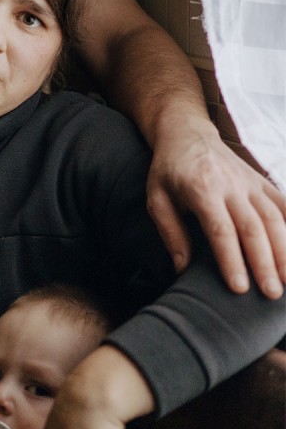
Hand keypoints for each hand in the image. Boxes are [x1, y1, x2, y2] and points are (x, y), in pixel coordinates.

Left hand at [146, 118, 285, 297]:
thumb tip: (182, 270)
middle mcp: (231, 185)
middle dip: (264, 263)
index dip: (231, 260)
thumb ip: (170, 233)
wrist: (187, 134)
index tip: (239, 288)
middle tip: (270, 294)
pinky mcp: (262, 182)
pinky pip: (283, 204)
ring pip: (274, 217)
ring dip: (284, 250)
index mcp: (202, 189)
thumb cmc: (168, 171)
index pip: (221, 230)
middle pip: (253, 227)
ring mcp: (250, 182)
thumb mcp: (156, 199)